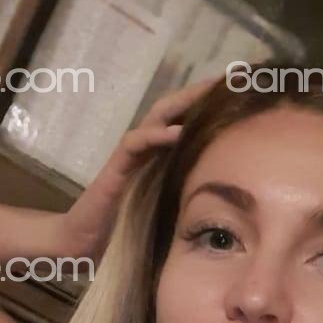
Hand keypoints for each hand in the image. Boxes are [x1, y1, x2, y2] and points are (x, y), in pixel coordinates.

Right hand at [62, 77, 219, 258]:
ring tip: (209, 91)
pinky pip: (136, 143)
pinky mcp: (116, 168)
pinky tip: (178, 131)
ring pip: (156, 117)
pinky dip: (156, 135)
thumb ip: (185, 200)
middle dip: (200, 93)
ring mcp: (129, 156)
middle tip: (229, 79)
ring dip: (182, 102)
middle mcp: (145, 150)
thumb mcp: (165, 213)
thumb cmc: (123, 232)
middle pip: (173, 110)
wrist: (84, 242)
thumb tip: (225, 206)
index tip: (239, 94)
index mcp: (158, 158)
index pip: (184, 122)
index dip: (208, 107)